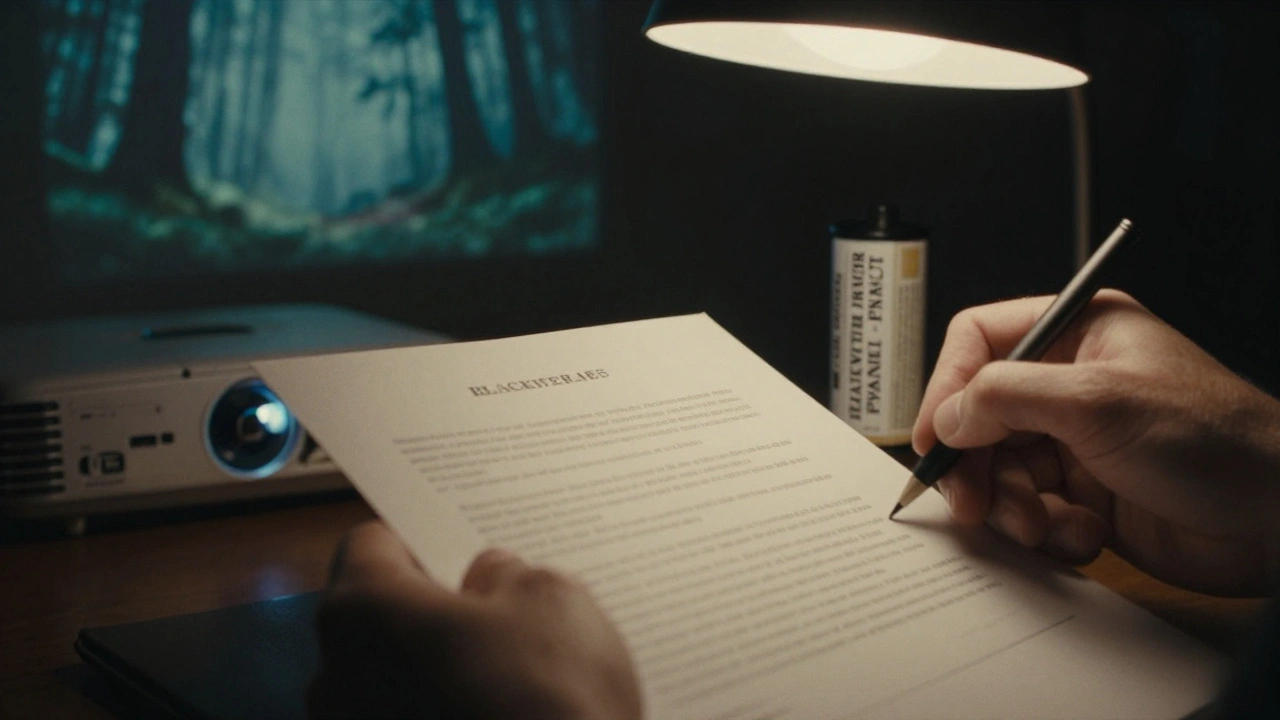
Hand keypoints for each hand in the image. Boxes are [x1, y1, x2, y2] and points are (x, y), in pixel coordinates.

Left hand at [309, 521, 642, 719]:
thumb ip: (509, 574)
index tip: (455, 548)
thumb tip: (492, 578)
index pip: (369, 545)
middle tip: (500, 612)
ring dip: (439, 673)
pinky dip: (446, 713)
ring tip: (515, 677)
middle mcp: (336, 680)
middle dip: (433, 612)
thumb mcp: (551, 597)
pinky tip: (506, 715)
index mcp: (363, 611)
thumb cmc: (548, 703)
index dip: (418, 540)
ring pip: (392, 681)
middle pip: (378, 619)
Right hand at [912, 290, 1279, 596]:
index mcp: (1076, 333)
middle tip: (973, 506)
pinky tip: (1084, 534)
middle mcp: (1070, 382)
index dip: (947, 387)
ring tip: (1045, 526)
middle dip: (977, 466)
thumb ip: (1006, 398)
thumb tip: (947, 417)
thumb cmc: (1212, 440)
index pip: (980, 341)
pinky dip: (1046, 529)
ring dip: (1014, 507)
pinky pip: (1031, 508)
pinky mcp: (1086, 492)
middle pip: (980, 415)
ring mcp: (1076, 439)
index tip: (932, 439)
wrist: (1278, 519)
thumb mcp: (1096, 402)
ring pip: (1000, 470)